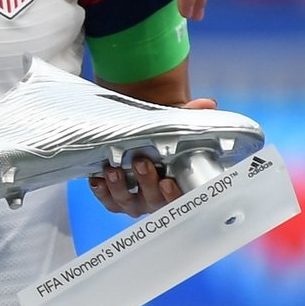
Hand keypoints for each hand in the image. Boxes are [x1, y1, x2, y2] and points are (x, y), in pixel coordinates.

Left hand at [86, 98, 217, 216]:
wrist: (137, 142)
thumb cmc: (160, 142)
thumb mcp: (174, 128)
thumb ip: (190, 116)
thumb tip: (207, 104)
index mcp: (174, 187)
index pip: (179, 199)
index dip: (174, 195)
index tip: (168, 182)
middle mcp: (154, 198)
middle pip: (153, 201)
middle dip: (146, 182)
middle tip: (140, 163)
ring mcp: (133, 201)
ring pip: (126, 201)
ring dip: (119, 187)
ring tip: (114, 170)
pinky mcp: (113, 199)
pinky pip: (107, 200)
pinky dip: (101, 191)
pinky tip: (97, 178)